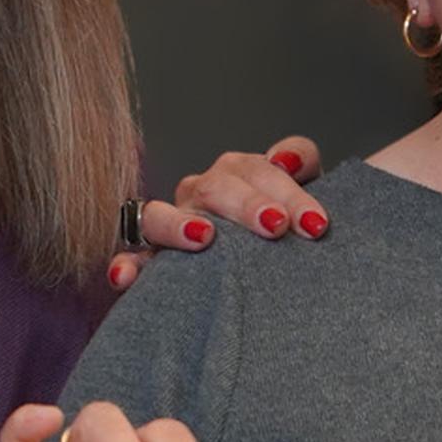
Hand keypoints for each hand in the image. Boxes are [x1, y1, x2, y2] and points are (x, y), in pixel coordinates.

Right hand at [102, 139, 325, 290]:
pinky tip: (125, 278)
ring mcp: (169, 228)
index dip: (287, 188)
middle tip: (276, 225)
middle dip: (245, 203)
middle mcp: (199, 197)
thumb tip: (289, 158)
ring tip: (205, 237)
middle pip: (214, 186)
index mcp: (236, 177)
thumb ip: (302, 167)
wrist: (257, 282)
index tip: (316, 223)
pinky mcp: (148, 264)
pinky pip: (129, 261)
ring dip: (179, 224)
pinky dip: (125, 266)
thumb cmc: (276, 233)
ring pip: (159, 215)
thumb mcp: (297, 200)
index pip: (257, 168)